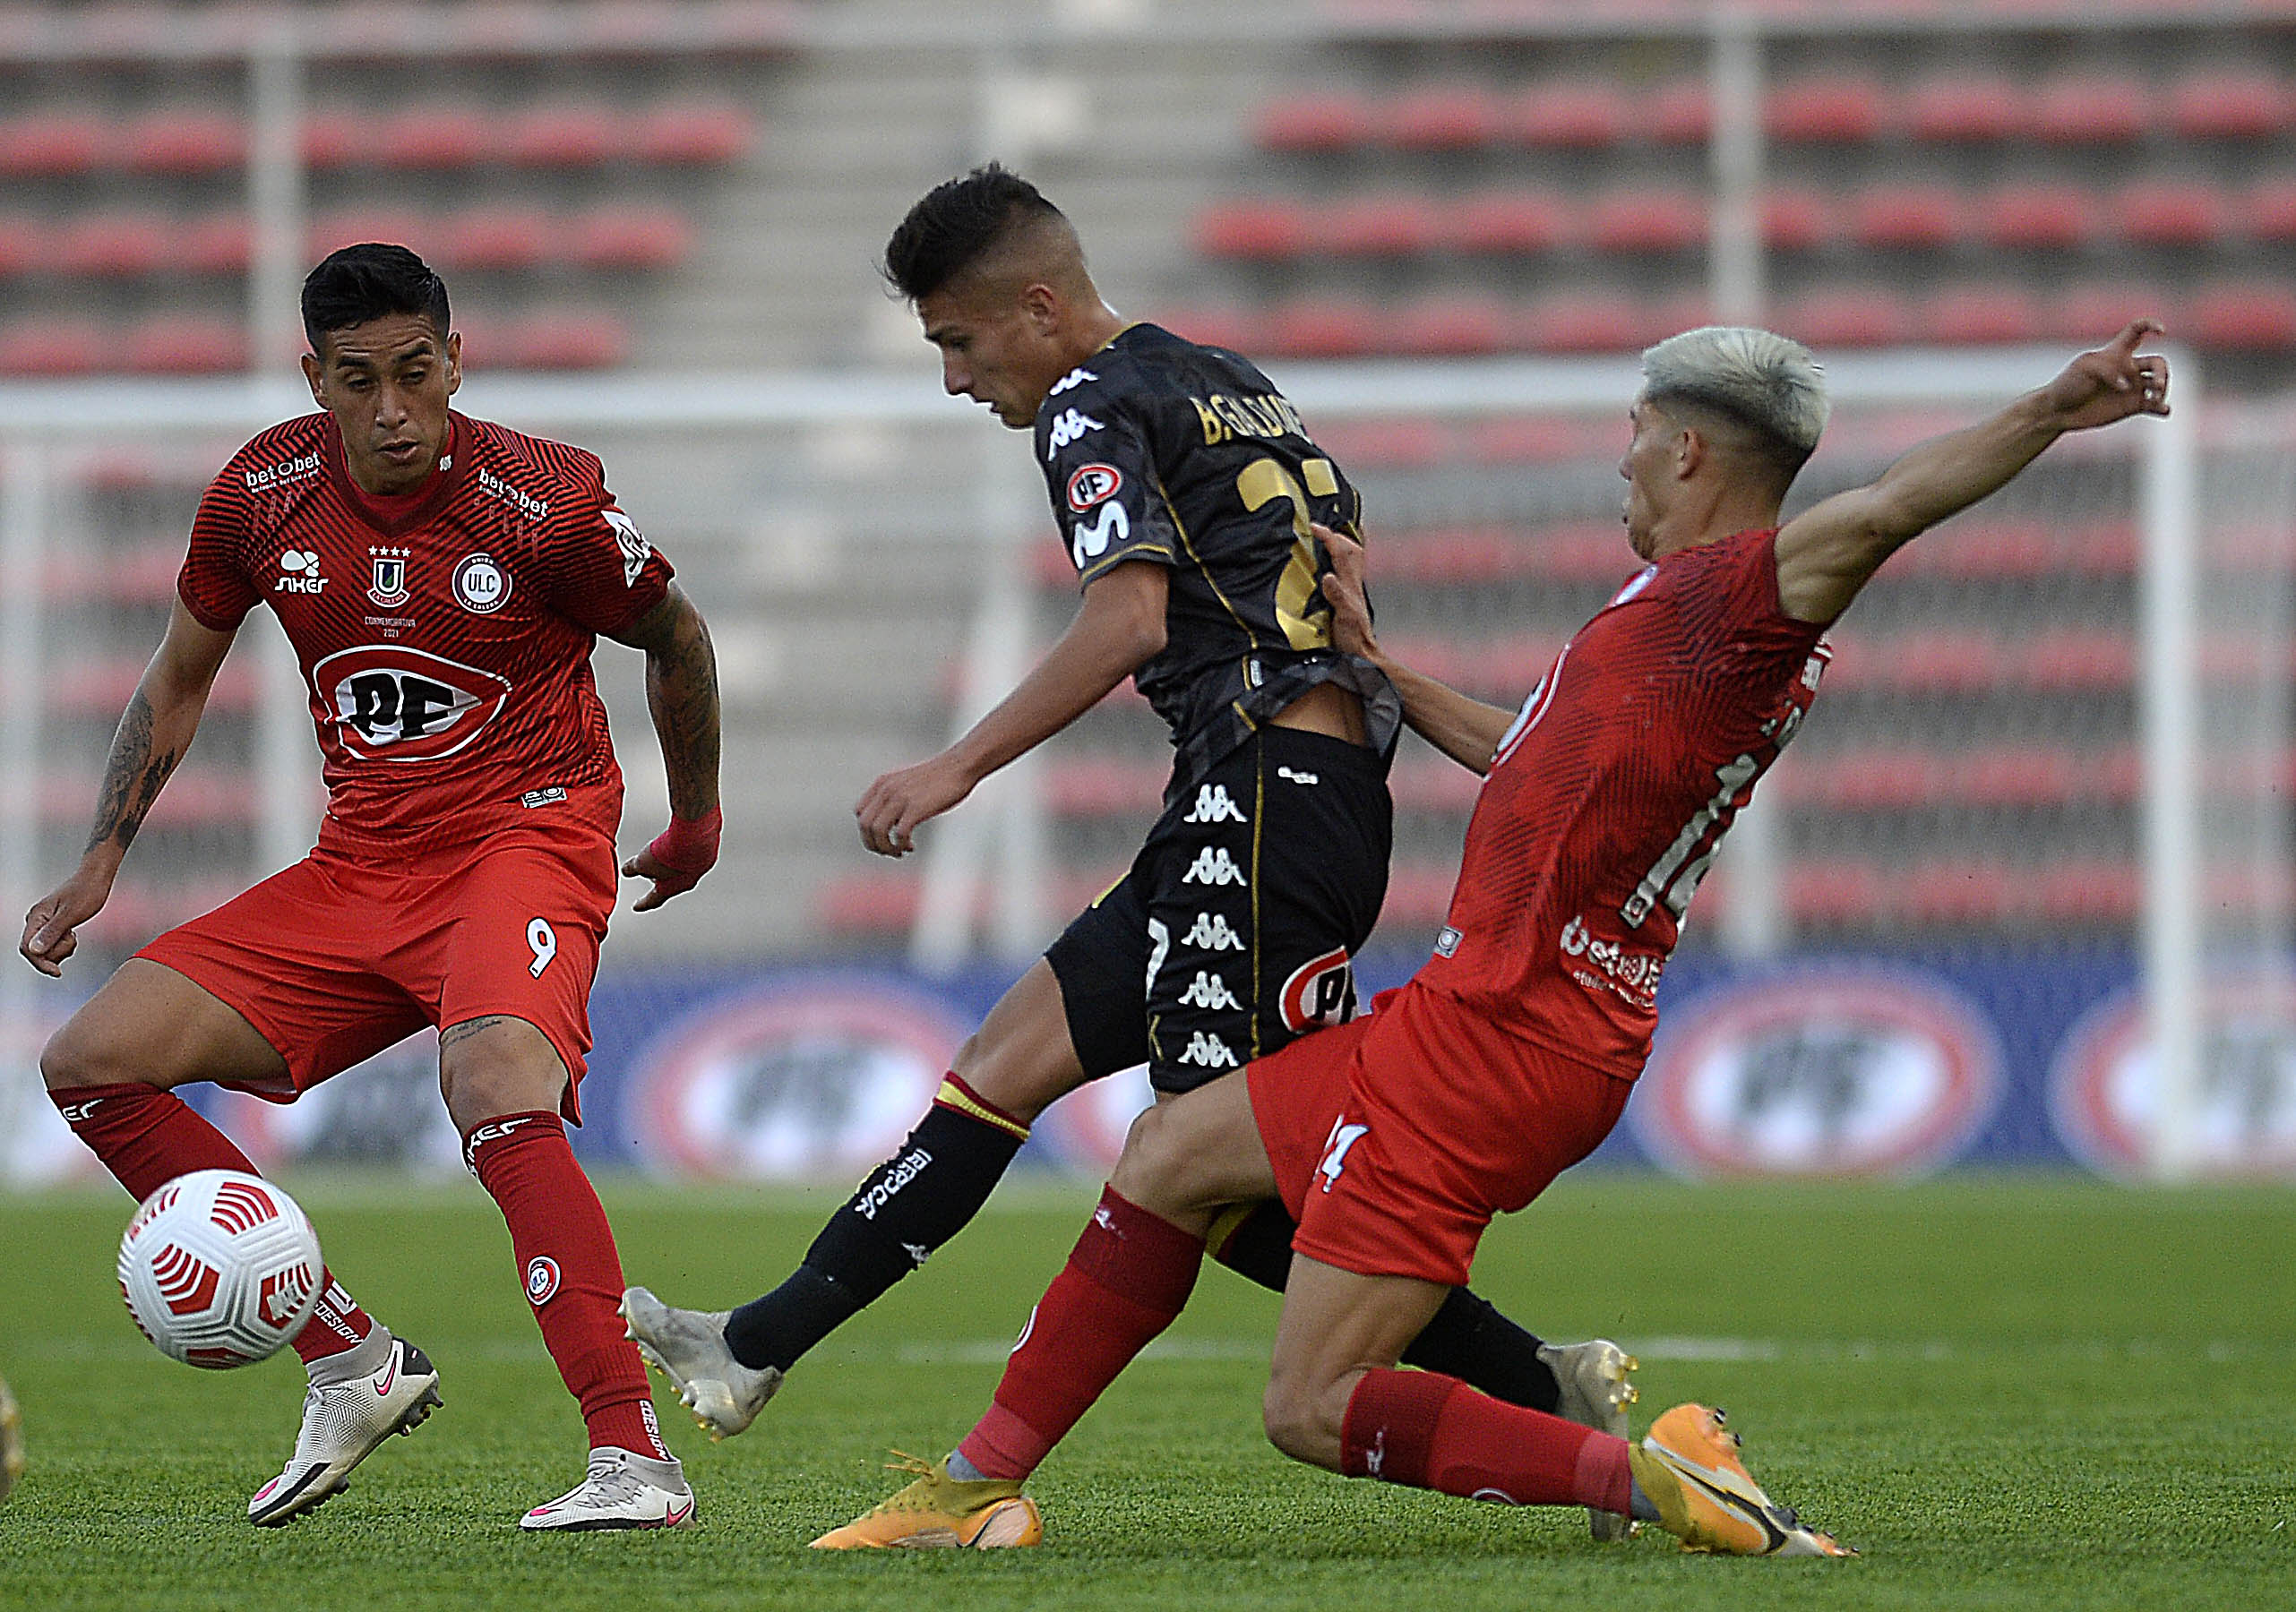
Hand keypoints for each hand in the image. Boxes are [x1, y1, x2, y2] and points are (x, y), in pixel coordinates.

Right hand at [20, 864, 113, 976]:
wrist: (96, 879)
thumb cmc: (87, 892)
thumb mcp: (72, 914)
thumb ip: (53, 932)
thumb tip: (34, 950)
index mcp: (36, 917)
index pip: (27, 948)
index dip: (40, 963)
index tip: (56, 972)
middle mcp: (36, 921)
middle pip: (36, 952)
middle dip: (55, 953)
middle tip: (72, 940)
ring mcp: (44, 924)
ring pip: (47, 950)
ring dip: (62, 949)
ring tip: (74, 936)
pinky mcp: (53, 926)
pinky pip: (54, 944)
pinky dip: (64, 946)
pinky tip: (73, 936)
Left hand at [622, 808, 719, 911]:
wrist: (694, 836)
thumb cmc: (669, 853)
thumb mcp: (642, 861)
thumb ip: (633, 868)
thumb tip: (626, 871)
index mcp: (670, 888)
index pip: (653, 899)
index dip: (643, 902)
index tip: (636, 906)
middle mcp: (687, 881)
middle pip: (671, 884)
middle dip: (660, 880)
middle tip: (651, 876)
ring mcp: (699, 867)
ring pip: (682, 868)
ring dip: (672, 864)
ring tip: (664, 855)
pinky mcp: (707, 852)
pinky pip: (692, 854)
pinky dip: (683, 851)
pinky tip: (679, 842)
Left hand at [855, 752, 975, 857]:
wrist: (960, 766)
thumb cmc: (939, 777)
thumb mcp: (908, 783)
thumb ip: (896, 797)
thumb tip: (893, 820)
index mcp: (882, 783)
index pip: (859, 812)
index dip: (867, 830)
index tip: (883, 838)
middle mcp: (886, 790)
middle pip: (865, 825)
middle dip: (873, 844)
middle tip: (889, 852)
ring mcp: (900, 798)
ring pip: (878, 832)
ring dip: (886, 848)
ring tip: (900, 852)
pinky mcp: (916, 808)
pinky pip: (899, 834)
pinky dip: (902, 845)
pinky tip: (911, 847)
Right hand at [1312, 522, 1378, 659]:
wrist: (1362, 655)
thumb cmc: (1353, 638)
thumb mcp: (1344, 617)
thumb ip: (1337, 595)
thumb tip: (1327, 576)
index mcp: (1350, 584)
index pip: (1341, 552)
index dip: (1328, 537)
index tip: (1313, 528)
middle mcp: (1353, 584)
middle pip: (1352, 549)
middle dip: (1337, 536)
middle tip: (1319, 532)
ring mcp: (1351, 591)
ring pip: (1351, 560)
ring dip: (1339, 547)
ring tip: (1324, 541)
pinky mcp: (1347, 599)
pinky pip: (1344, 574)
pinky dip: (1336, 563)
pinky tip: (1326, 567)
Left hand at [2038, 319, 2171, 432]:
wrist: (2057, 411)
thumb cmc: (2068, 384)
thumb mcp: (2084, 368)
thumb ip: (2109, 371)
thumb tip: (2128, 387)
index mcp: (2116, 352)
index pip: (2137, 330)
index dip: (2151, 325)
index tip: (2162, 330)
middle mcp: (2128, 368)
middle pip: (2157, 363)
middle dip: (2162, 372)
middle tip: (2157, 385)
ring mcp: (2131, 388)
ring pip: (2158, 384)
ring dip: (2163, 390)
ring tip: (2155, 399)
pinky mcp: (2131, 407)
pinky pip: (2154, 407)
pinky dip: (2162, 408)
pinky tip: (2164, 410)